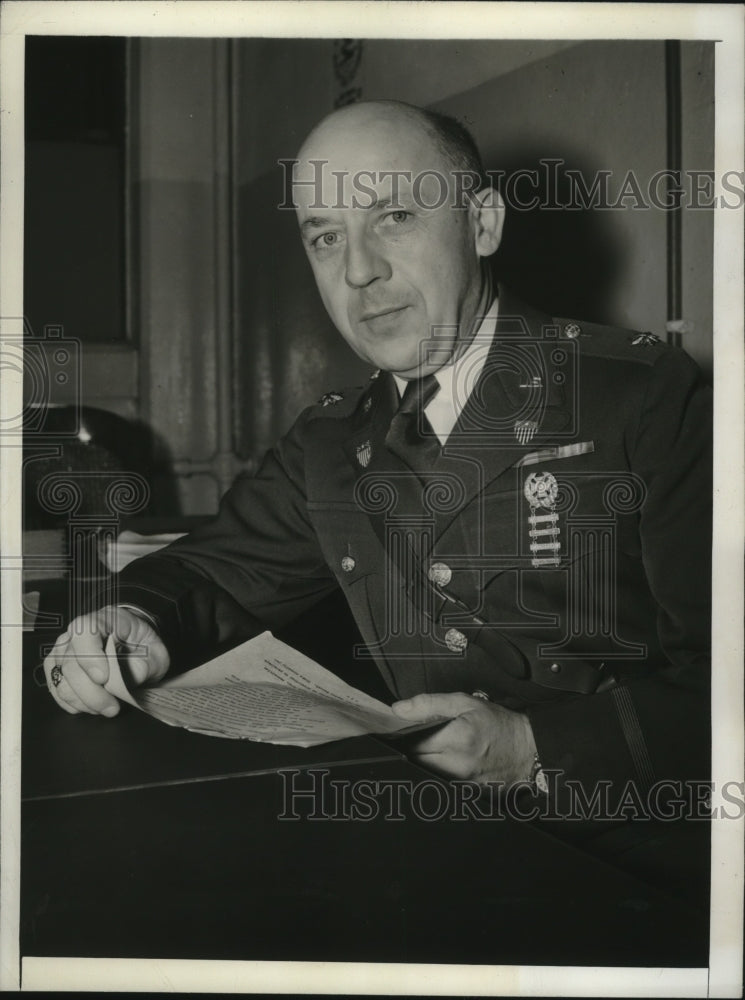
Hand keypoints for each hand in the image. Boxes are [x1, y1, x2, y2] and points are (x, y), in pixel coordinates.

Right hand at [43, 606, 168, 717]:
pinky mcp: (56, 667)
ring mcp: (63, 649)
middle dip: (91, 692)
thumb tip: (123, 683)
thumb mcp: (156, 654)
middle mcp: (77, 632)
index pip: (84, 630)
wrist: (134, 646)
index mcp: (105, 620)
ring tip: (105, 707)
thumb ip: (143, 666)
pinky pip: (56, 689)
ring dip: (83, 701)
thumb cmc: (144, 647)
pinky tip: (91, 705)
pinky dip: (73, 703)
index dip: (90, 657)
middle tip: (112, 707)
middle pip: (70, 664)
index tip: (104, 679)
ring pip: (61, 680)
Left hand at [392, 692, 536, 783]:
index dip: (404, 736)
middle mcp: (458, 766)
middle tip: (418, 738)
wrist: (527, 751)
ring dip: (423, 762)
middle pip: (415, 761)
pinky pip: (438, 783)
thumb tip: (398, 709)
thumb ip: (429, 704)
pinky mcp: (465, 794)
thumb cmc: (499, 725)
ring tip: (432, 749)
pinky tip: (444, 763)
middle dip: (411, 749)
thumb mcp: (465, 703)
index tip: (403, 730)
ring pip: (424, 774)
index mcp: (457, 740)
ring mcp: (461, 784)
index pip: (412, 743)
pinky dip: (435, 773)